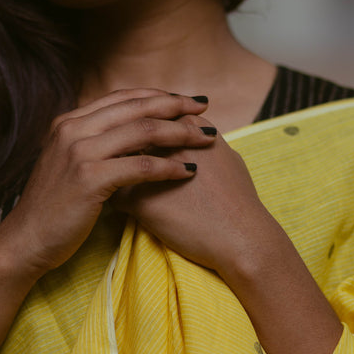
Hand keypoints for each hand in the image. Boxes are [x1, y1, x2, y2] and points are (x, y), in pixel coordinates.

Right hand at [0, 90, 215, 277]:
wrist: (27, 240)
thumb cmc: (55, 209)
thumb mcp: (71, 167)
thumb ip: (94, 146)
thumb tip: (129, 137)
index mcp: (69, 121)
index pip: (122, 97)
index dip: (157, 95)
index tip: (185, 101)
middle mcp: (72, 129)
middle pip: (136, 108)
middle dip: (176, 107)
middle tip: (204, 109)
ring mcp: (79, 152)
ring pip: (142, 132)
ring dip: (179, 134)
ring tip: (205, 139)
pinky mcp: (90, 178)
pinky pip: (140, 166)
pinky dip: (168, 167)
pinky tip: (189, 171)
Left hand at [112, 121, 275, 284]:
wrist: (240, 235)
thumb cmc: (239, 200)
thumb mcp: (227, 157)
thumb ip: (204, 142)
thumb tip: (197, 139)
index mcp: (185, 123)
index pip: (150, 118)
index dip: (142, 133)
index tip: (140, 147)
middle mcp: (163, 140)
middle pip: (127, 136)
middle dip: (120, 148)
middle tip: (117, 163)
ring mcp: (146, 169)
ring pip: (115, 163)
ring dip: (113, 173)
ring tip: (118, 186)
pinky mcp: (137, 198)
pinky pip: (114, 196)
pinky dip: (115, 202)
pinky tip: (124, 211)